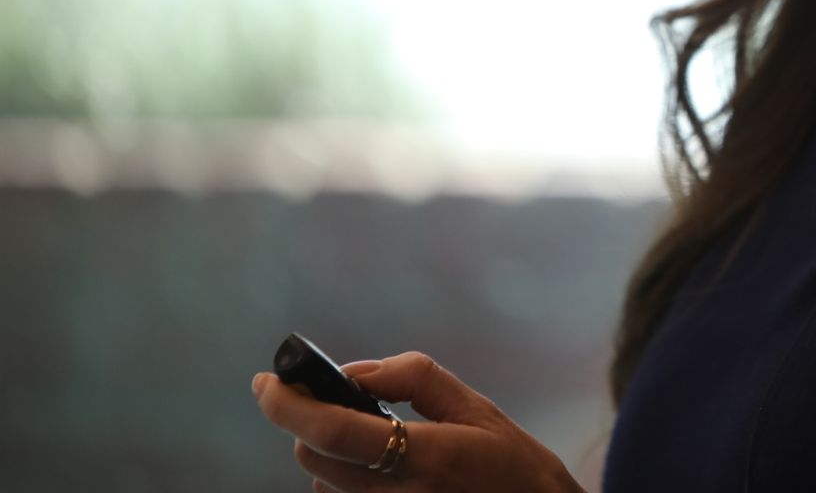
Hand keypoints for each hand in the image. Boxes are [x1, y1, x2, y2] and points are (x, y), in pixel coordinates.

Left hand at [252, 351, 584, 492]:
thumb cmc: (512, 464)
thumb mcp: (477, 409)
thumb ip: (415, 379)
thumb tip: (355, 371)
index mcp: (429, 457)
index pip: (336, 432)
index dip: (290, 405)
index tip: (266, 381)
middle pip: (313, 459)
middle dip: (310, 423)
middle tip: (336, 402)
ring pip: (322, 484)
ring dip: (331, 454)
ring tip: (377, 444)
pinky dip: (346, 480)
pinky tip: (382, 470)